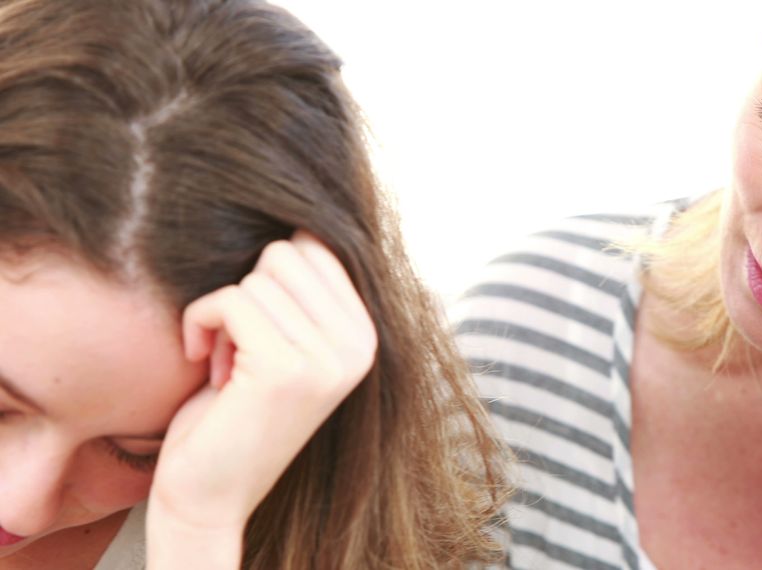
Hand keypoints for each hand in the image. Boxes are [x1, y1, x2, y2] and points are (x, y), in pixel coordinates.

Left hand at [146, 231, 376, 564]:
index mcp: (366, 335)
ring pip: (256, 276)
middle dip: (248, 289)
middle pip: (288, 252)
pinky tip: (205, 363)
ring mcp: (327, 359)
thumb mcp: (285, 343)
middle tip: (239, 344)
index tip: (257, 328)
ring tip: (226, 362)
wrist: (210, 491)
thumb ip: (303, 292)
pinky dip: (200, 323)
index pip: (317, 247)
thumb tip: (301, 216)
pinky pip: (230, 301)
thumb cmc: (234, 411)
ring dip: (221, 313)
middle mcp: (360, 346)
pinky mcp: (285, 370)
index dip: (268, 277)